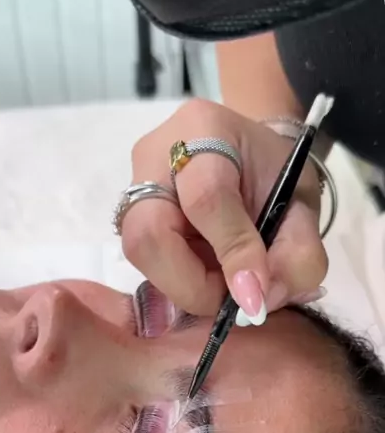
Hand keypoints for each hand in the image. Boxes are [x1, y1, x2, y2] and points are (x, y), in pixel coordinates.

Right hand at [121, 98, 327, 320]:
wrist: (248, 158)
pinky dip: (182, 284)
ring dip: (188, 288)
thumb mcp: (303, 205)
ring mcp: (133, 189)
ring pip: (141, 258)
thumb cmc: (276, 174)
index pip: (207, 198)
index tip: (255, 299)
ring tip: (226, 284)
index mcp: (206, 130)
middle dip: (194, 286)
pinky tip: (208, 276)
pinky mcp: (128, 220)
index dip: (232, 254)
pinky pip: (147, 266)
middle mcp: (154, 156)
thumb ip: (296, 253)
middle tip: (234, 300)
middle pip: (149, 235)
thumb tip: (259, 301)